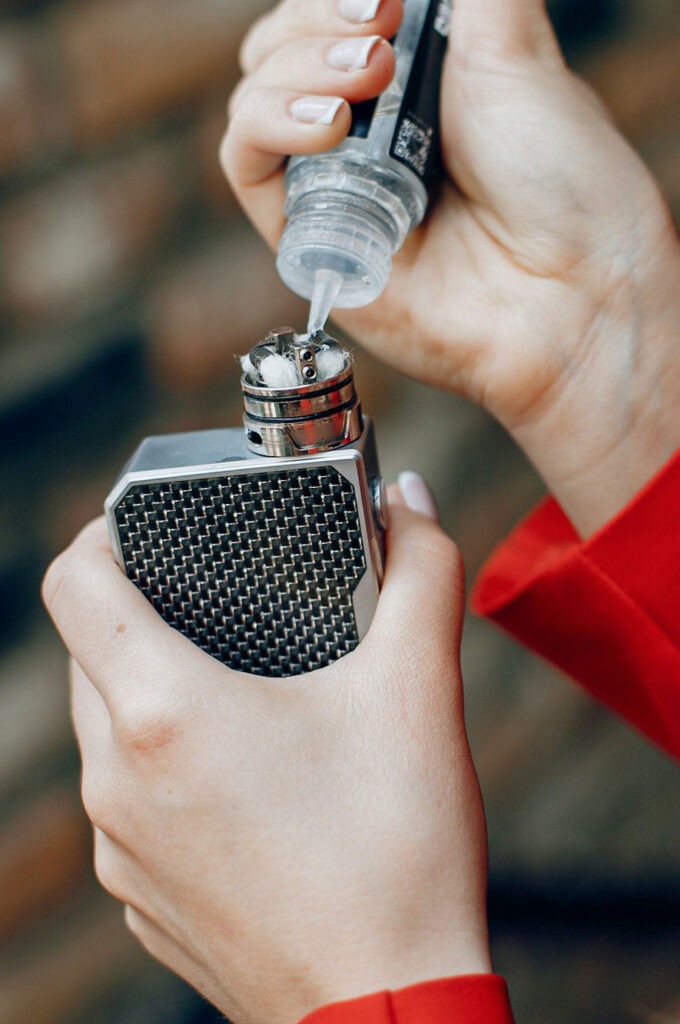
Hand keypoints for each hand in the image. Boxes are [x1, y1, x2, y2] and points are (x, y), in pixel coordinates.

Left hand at [43, 486, 490, 1023]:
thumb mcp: (419, 692)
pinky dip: (163, 768)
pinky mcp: (140, 897)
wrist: (389, 1011)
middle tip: (215, 602)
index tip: (139, 526)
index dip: (99, 536)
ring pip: (103, 733)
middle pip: (89, 655)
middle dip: (140, 613)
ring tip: (236, 687)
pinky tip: (240, 779)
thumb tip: (410, 500)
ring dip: (151, 693)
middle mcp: (117, 781)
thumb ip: (421, 573)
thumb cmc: (398, 854)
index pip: (72, 585)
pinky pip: (126, 803)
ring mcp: (119, 850)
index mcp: (166, 712)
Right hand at [221, 0, 679, 536]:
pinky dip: (266, 126)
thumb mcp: (516, 47)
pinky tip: (326, 124)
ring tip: (364, 79)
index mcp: (411, 77)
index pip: (326, 16)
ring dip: (291, 70)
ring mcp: (334, 183)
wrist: (568, 287)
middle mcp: (365, 129)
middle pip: (276, 50)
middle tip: (379, 45)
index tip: (384, 1)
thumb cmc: (560, 178)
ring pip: (253, 99)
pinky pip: (246, 167)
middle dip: (310, 26)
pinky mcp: (309, 239)